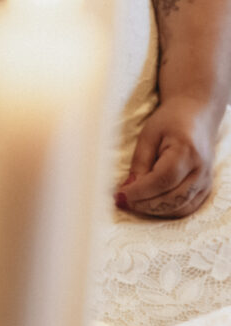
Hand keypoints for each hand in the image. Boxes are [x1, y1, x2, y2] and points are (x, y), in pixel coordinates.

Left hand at [116, 96, 219, 217]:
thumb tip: (128, 189)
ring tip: (133, 203)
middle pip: (171, 198)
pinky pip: (187, 208)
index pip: (162, 180)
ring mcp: (206, 181)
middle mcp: (200, 170)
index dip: (139, 192)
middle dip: (144, 204)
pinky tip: (150, 204)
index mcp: (186, 152)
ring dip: (154, 210)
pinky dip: (167, 211)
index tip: (119, 196)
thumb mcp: (148, 135)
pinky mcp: (206, 188)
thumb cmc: (170, 121)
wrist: (195, 115)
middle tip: (122, 201)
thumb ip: (140, 162)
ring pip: (179, 208)